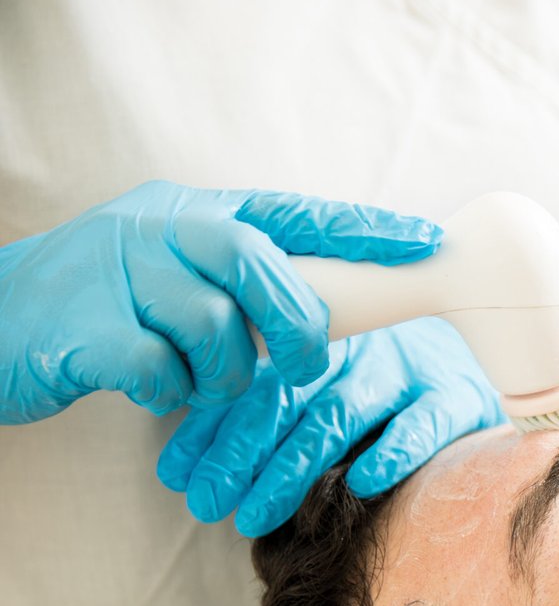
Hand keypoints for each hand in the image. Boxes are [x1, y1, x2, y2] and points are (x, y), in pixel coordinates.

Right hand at [0, 180, 440, 423]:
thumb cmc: (100, 306)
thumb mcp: (174, 274)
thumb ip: (241, 281)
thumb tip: (327, 311)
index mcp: (193, 213)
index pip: (294, 213)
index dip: (362, 230)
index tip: (425, 241)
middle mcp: (159, 228)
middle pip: (260, 267)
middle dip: (297, 326)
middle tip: (305, 365)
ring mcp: (118, 272)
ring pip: (215, 326)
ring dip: (224, 371)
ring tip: (198, 379)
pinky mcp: (85, 328)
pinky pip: (163, 369)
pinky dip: (170, 391)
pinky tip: (150, 387)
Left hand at [156, 318, 504, 535]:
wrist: (493, 344)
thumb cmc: (390, 393)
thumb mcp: (323, 395)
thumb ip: (264, 423)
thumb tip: (181, 475)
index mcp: (317, 343)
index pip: (252, 384)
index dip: (211, 430)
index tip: (178, 479)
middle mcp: (357, 350)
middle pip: (286, 399)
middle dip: (239, 455)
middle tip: (208, 505)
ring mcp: (407, 370)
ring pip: (340, 413)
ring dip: (291, 467)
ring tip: (255, 515)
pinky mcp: (456, 396)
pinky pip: (422, 422)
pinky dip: (392, 450)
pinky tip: (361, 483)